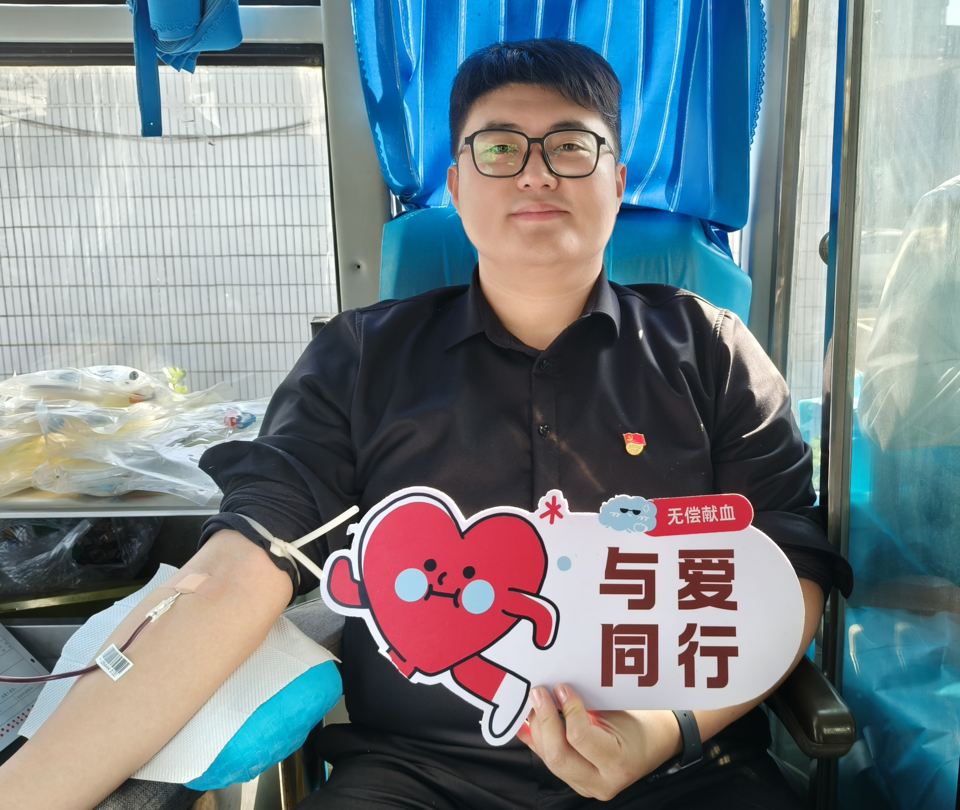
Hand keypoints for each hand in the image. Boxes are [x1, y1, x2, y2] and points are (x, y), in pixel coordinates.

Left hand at [516, 684, 681, 800]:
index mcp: (618, 763)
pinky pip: (547, 760)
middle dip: (544, 720)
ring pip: (549, 759)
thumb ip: (588, 702)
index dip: (567, 710)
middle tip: (538, 693)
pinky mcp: (573, 782)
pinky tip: (523, 723)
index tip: (561, 688)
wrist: (651, 746)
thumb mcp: (619, 711)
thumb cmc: (638, 725)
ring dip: (537, 729)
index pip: (580, 738)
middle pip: (559, 756)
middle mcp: (601, 782)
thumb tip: (557, 687)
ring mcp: (585, 786)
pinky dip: (533, 739)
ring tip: (531, 702)